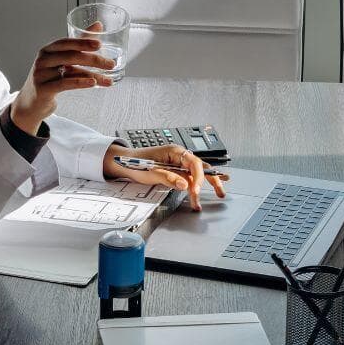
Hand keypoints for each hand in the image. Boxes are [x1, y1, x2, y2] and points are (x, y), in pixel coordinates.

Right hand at [10, 24, 114, 135]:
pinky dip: (80, 83)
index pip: (66, 42)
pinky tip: (93, 83)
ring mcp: (41, 75)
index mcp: (48, 50)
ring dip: (93, 75)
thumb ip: (80, 43)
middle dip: (93, 60)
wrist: (31, 103)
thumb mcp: (62, 60)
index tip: (99, 44)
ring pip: (71, 72)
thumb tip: (98, 25)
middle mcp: (43, 60)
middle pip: (71, 56)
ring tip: (108, 79)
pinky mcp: (43, 89)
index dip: (83, 42)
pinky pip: (64, 84)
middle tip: (110, 64)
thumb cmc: (49, 79)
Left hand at [103, 144, 228, 210]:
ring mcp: (177, 164)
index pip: (193, 163)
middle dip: (212, 179)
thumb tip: (185, 185)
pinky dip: (196, 184)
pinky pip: (189, 177)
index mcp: (174, 152)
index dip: (198, 177)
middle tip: (221, 191)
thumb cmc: (135, 163)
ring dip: (205, 184)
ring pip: (196, 174)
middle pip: (200, 168)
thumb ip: (169, 178)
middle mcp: (178, 156)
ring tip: (219, 192)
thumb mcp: (151, 172)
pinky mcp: (174, 171)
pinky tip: (205, 189)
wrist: (123, 163)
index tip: (197, 190)